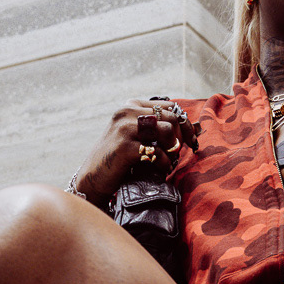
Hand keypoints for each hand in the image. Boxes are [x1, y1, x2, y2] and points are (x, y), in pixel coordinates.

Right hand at [67, 99, 199, 202]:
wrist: (93, 177)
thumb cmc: (118, 158)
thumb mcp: (133, 134)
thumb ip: (153, 125)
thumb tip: (185, 125)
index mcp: (131, 105)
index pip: (169, 107)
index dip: (184, 123)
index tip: (191, 140)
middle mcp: (127, 112)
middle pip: (170, 118)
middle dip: (181, 137)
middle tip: (179, 153)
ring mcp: (125, 128)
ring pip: (166, 131)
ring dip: (172, 150)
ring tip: (168, 162)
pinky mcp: (125, 147)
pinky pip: (157, 152)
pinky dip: (163, 163)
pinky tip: (159, 170)